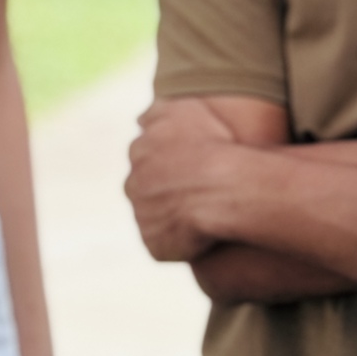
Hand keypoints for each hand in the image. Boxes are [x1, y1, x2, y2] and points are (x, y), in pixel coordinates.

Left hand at [125, 96, 248, 262]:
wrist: (223, 188)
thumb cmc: (210, 144)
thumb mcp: (184, 109)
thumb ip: (156, 111)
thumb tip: (138, 120)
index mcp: (139, 152)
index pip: (145, 154)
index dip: (169, 157)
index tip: (189, 160)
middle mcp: (133, 185)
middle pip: (144, 185)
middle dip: (162, 186)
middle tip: (195, 185)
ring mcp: (143, 218)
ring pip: (154, 214)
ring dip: (171, 212)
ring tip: (203, 208)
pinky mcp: (155, 246)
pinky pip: (165, 241)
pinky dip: (179, 238)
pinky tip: (202, 231)